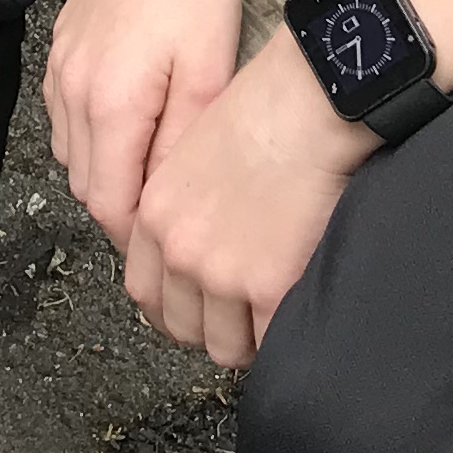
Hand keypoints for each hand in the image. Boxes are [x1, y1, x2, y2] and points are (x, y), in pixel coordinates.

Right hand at [45, 0, 239, 250]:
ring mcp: (61, 67)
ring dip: (105, 173)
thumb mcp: (210, 73)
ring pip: (72, 153)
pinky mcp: (61, 47)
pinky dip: (92, 135)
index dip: (136, 238)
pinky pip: (65, 115)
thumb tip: (167, 204)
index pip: (109, 206)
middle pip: (86, 186)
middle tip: (166, 217)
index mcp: (111, 105)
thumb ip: (182, 147)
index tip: (166, 247)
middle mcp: (73, 91)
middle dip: (121, 211)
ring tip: (152, 171)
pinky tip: (130, 123)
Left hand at [122, 32, 373, 370]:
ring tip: (272, 316)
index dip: (174, 308)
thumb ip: (183, 209)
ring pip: (223, 347)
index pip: (145, 292)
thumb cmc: (265, 113)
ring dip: (246, 338)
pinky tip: (296, 311)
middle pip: (180, 327)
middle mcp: (178, 250)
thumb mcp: (193, 156)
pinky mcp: (268, 288)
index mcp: (155, 215)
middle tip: (241, 316)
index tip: (197, 310)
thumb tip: (198, 247)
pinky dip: (282, 335)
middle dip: (210, 328)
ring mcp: (221, 274)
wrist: (306, 105)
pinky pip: (268, 342)